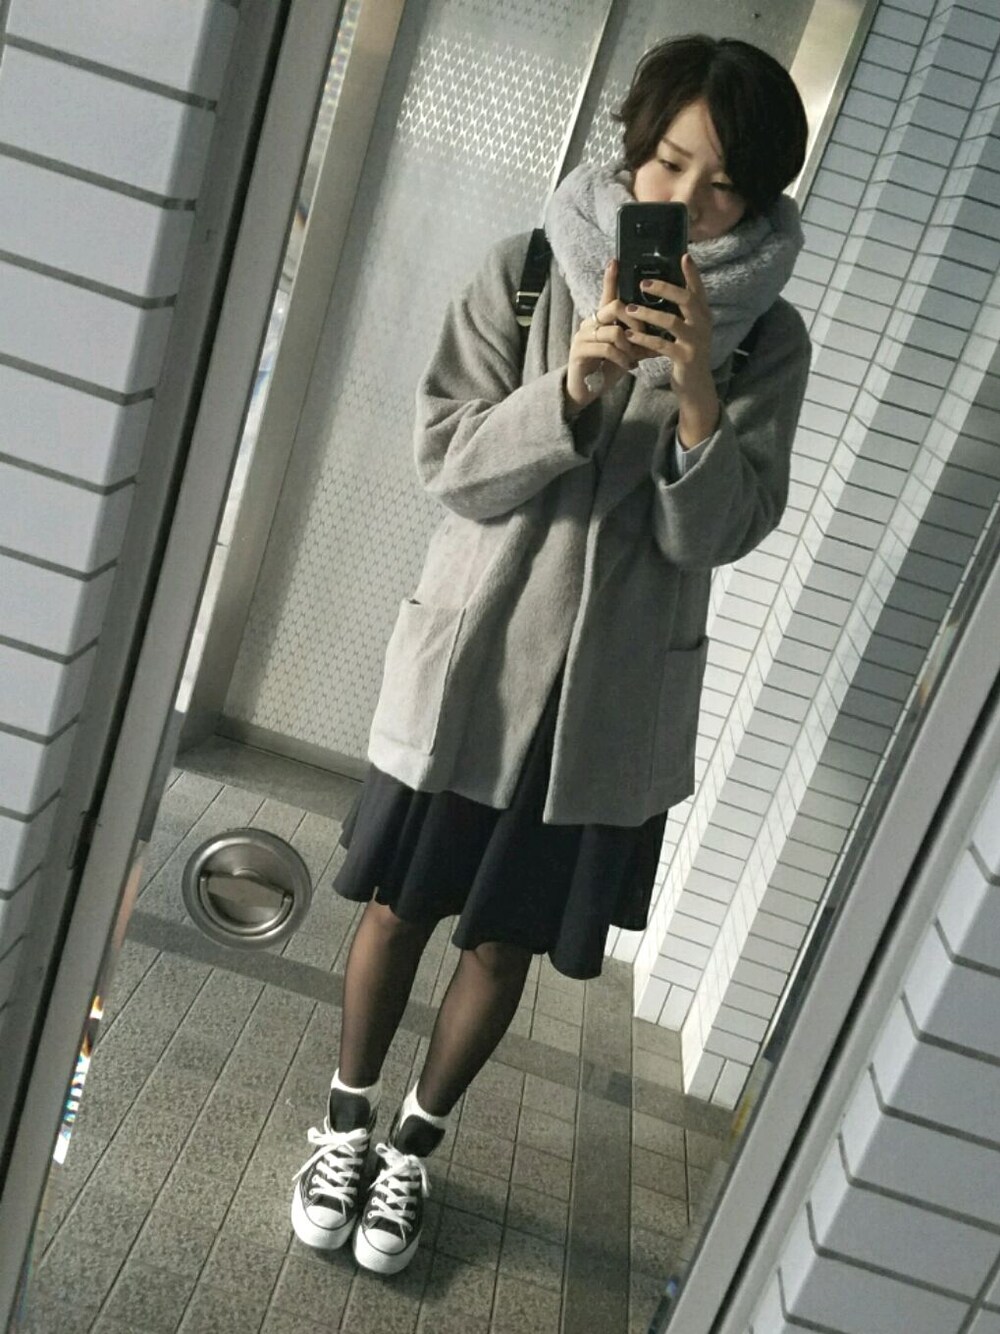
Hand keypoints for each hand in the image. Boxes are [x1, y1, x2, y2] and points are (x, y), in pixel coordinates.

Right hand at [564, 259, 657, 412]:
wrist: (585, 391)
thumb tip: (663, 332)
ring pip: (614, 331)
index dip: (611, 278)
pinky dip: (621, 358)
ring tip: (634, 359)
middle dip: (636, 321)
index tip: (616, 260)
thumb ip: (639, 340)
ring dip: (630, 346)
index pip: (607, 293)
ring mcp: (582, 336)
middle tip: (644, 337)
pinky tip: (627, 367)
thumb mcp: (627, 352)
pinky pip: (606, 348)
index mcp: (601, 320)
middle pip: (615, 306)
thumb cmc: (606, 369)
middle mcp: (589, 323)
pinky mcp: (579, 351)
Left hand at [623, 252, 719, 442]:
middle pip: (686, 299)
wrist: (695, 385)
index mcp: (703, 315)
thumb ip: (681, 312)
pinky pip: (662, 345)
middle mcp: (703, 325)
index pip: (698, 289)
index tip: (683, 255)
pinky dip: (644, 339)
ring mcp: (695, 341)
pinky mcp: (685, 357)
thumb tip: (665, 289)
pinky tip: (630, 335)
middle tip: (642, 282)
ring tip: (629, 308)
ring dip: (648, 314)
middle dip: (664, 288)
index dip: (692, 272)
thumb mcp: (688, 330)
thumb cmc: (686, 353)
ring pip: (671, 321)